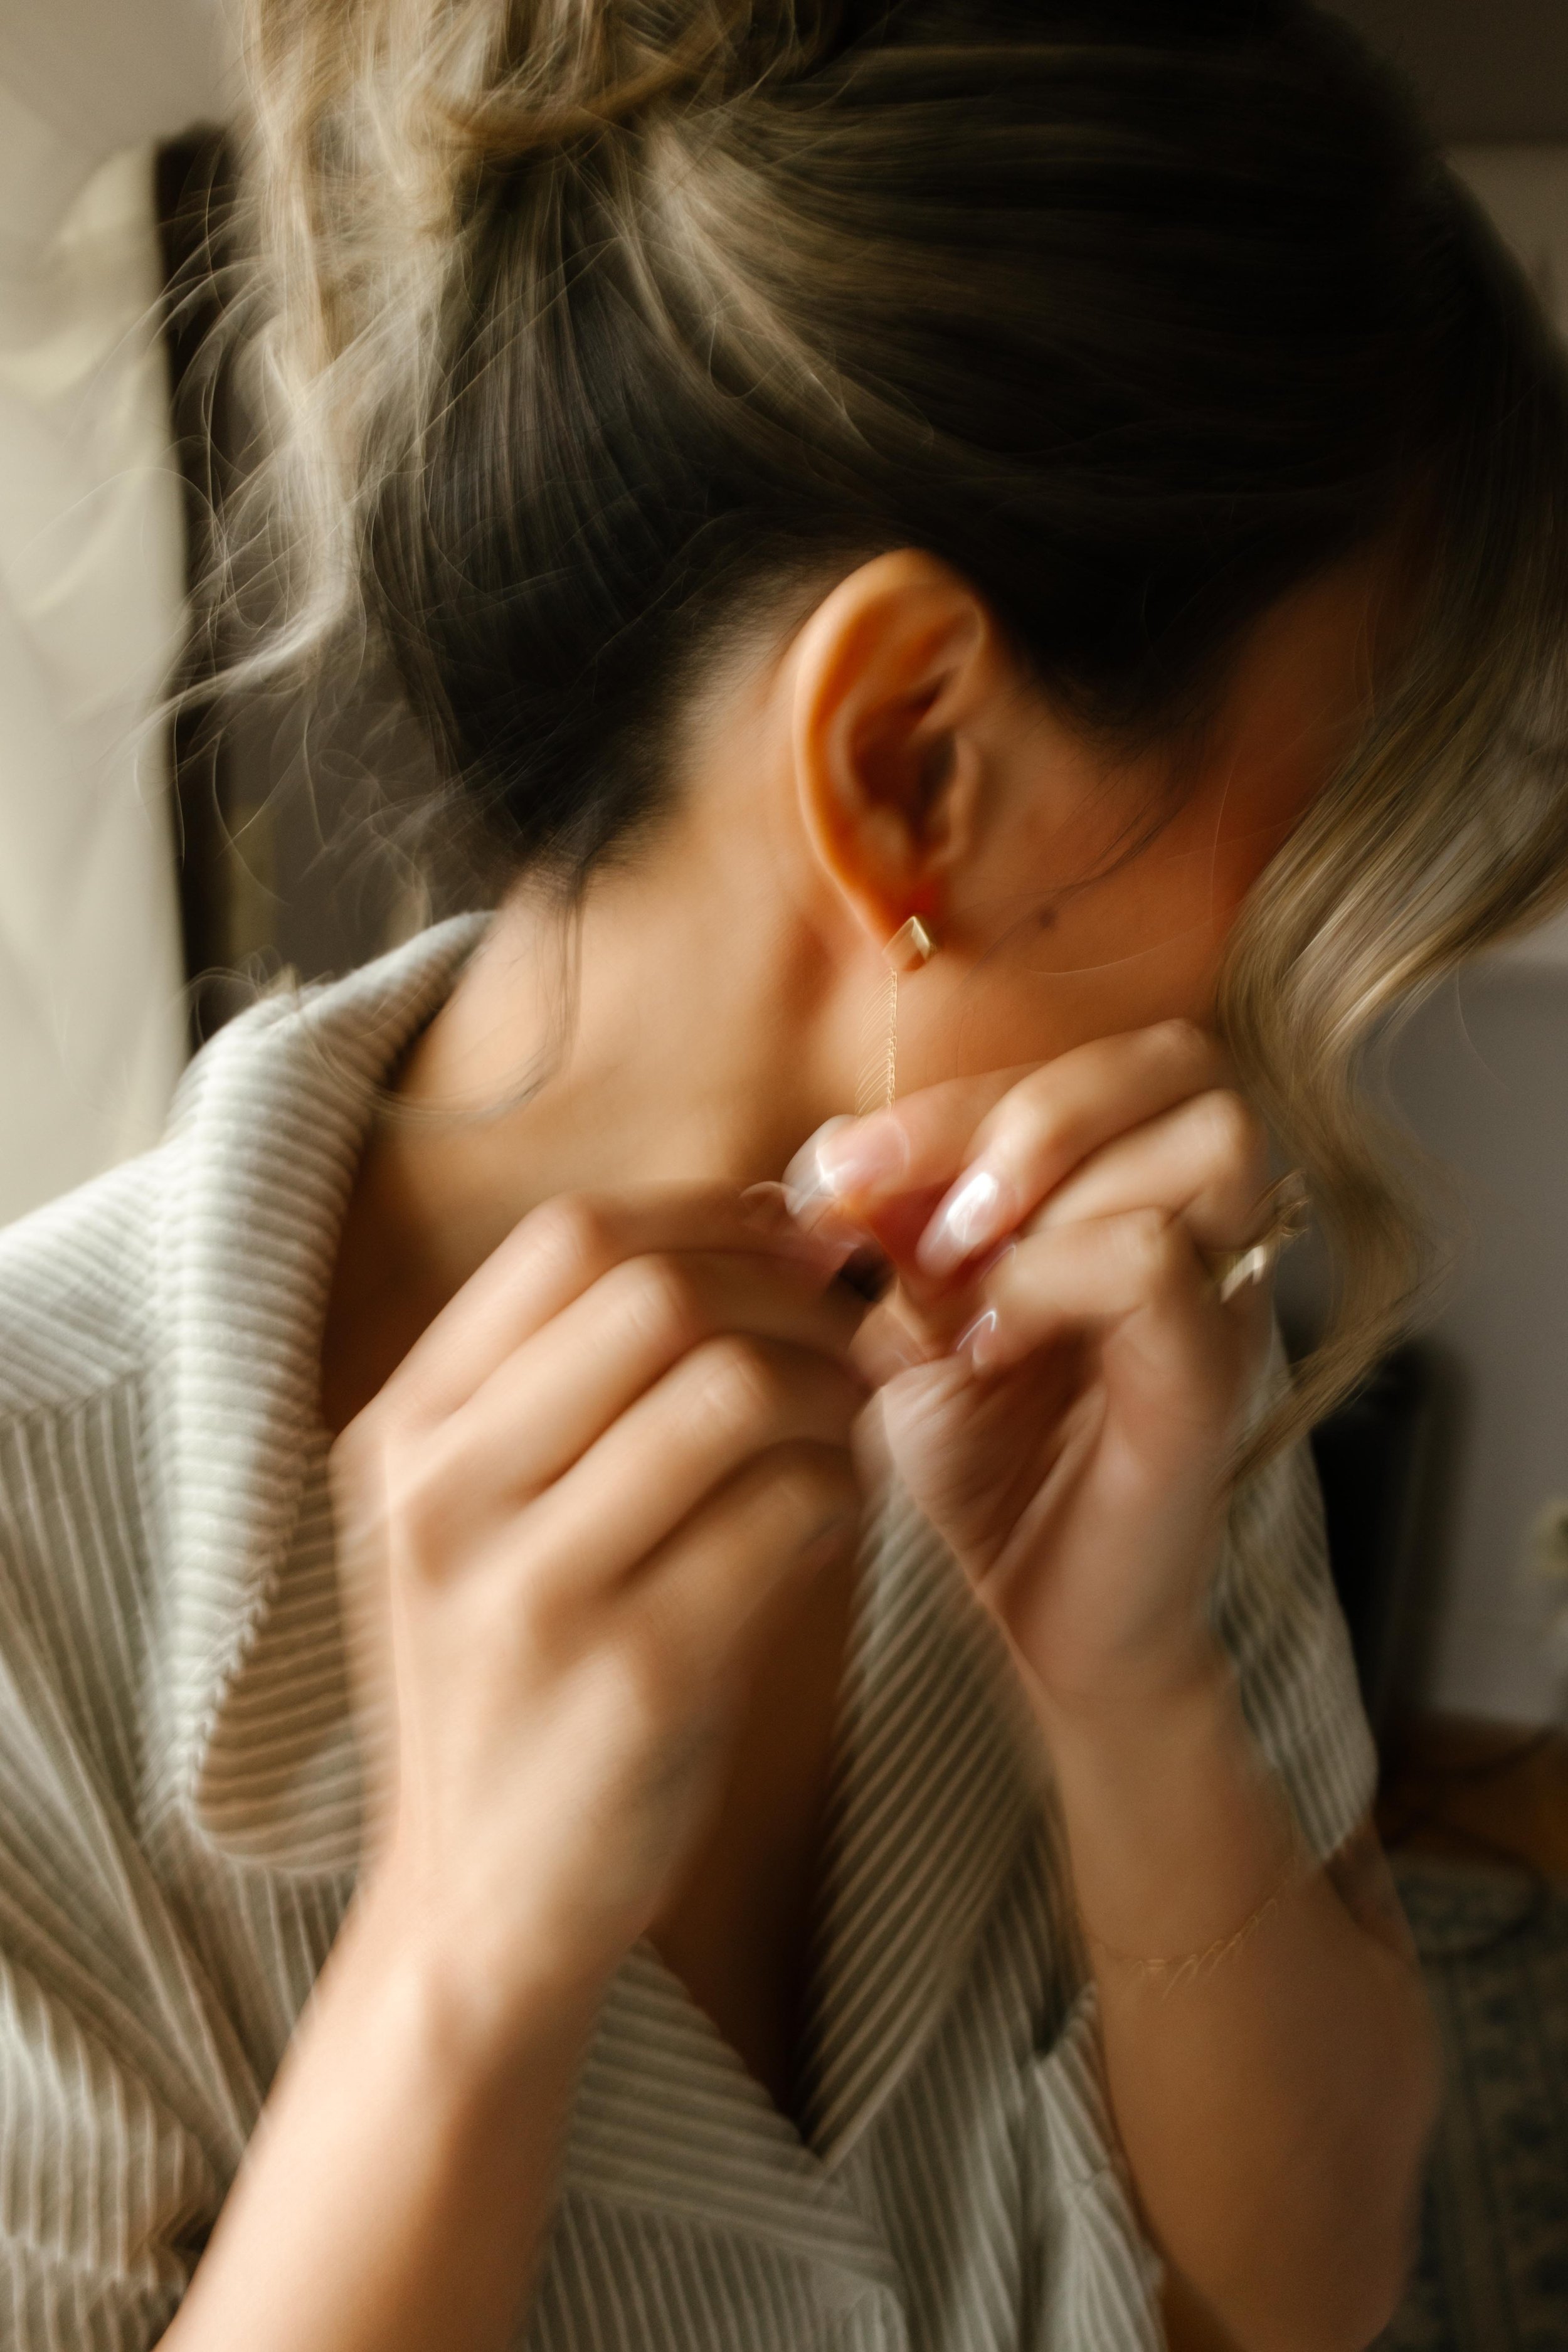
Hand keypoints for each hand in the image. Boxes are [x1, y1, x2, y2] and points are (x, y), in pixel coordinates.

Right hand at [330, 1188, 866, 2035]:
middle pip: (656, 1293)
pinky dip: (842, 1491)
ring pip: (732, 1391)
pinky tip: (840, 1518)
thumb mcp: (488, 1519)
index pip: (569, 1239)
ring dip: (830, 1391)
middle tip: (855, 1336)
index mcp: (408, 1433)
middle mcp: (446, 1495)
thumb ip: (581, 1382)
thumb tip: (764, 1224)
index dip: (708, 1219)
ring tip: (855, 1426)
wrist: (482, 1906)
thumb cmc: (522, 1678)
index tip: (791, 1249)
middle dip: (788, 1295)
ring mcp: (530, 1588)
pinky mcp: (633, 1676)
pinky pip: (783, 1512)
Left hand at [790, 1022, 1276, 1720]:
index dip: (954, 1098)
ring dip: (1053, 1186)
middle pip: (1180, 1060)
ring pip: (1204, 1142)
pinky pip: (1157, 1266)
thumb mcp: (916, 1315)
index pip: (1084, 1063)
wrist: (1036, 1618)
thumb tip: (837, 1153)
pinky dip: (1050, 1280)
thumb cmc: (985, 1461)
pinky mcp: (1211, 1379)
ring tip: (953, 1276)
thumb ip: (895, 1224)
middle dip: (1028, 1109)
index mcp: (1137, 1187)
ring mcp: (1225, 1298)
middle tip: (923, 1213)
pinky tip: (981, 1344)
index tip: (839, 1170)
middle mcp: (1207, 1226)